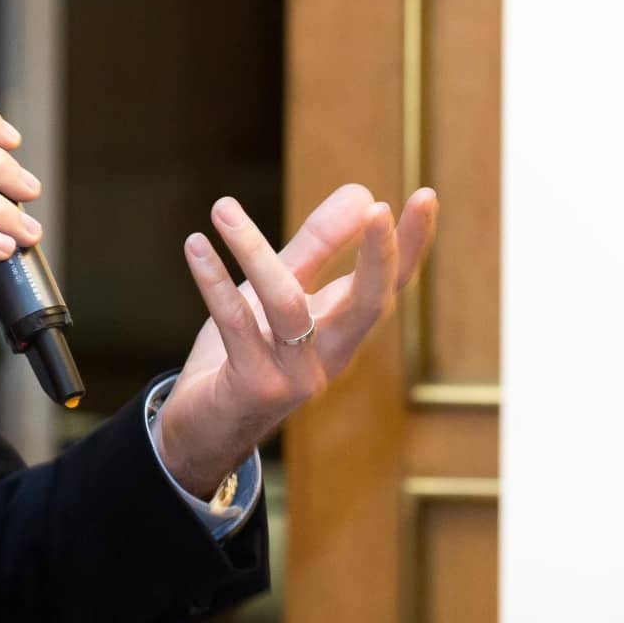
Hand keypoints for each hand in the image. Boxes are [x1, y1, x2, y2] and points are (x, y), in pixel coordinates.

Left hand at [156, 184, 439, 496]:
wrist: (203, 428)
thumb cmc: (245, 353)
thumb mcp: (281, 292)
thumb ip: (319, 247)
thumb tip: (364, 193)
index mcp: (343, 330)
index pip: (390, 284)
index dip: (411, 243)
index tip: (427, 195)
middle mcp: (330, 356)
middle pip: (368, 306)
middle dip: (378, 257)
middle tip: (379, 208)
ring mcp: (294, 376)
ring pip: (288, 306)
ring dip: (253, 251)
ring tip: (223, 207)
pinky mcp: (252, 387)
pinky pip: (235, 324)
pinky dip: (213, 282)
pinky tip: (196, 246)